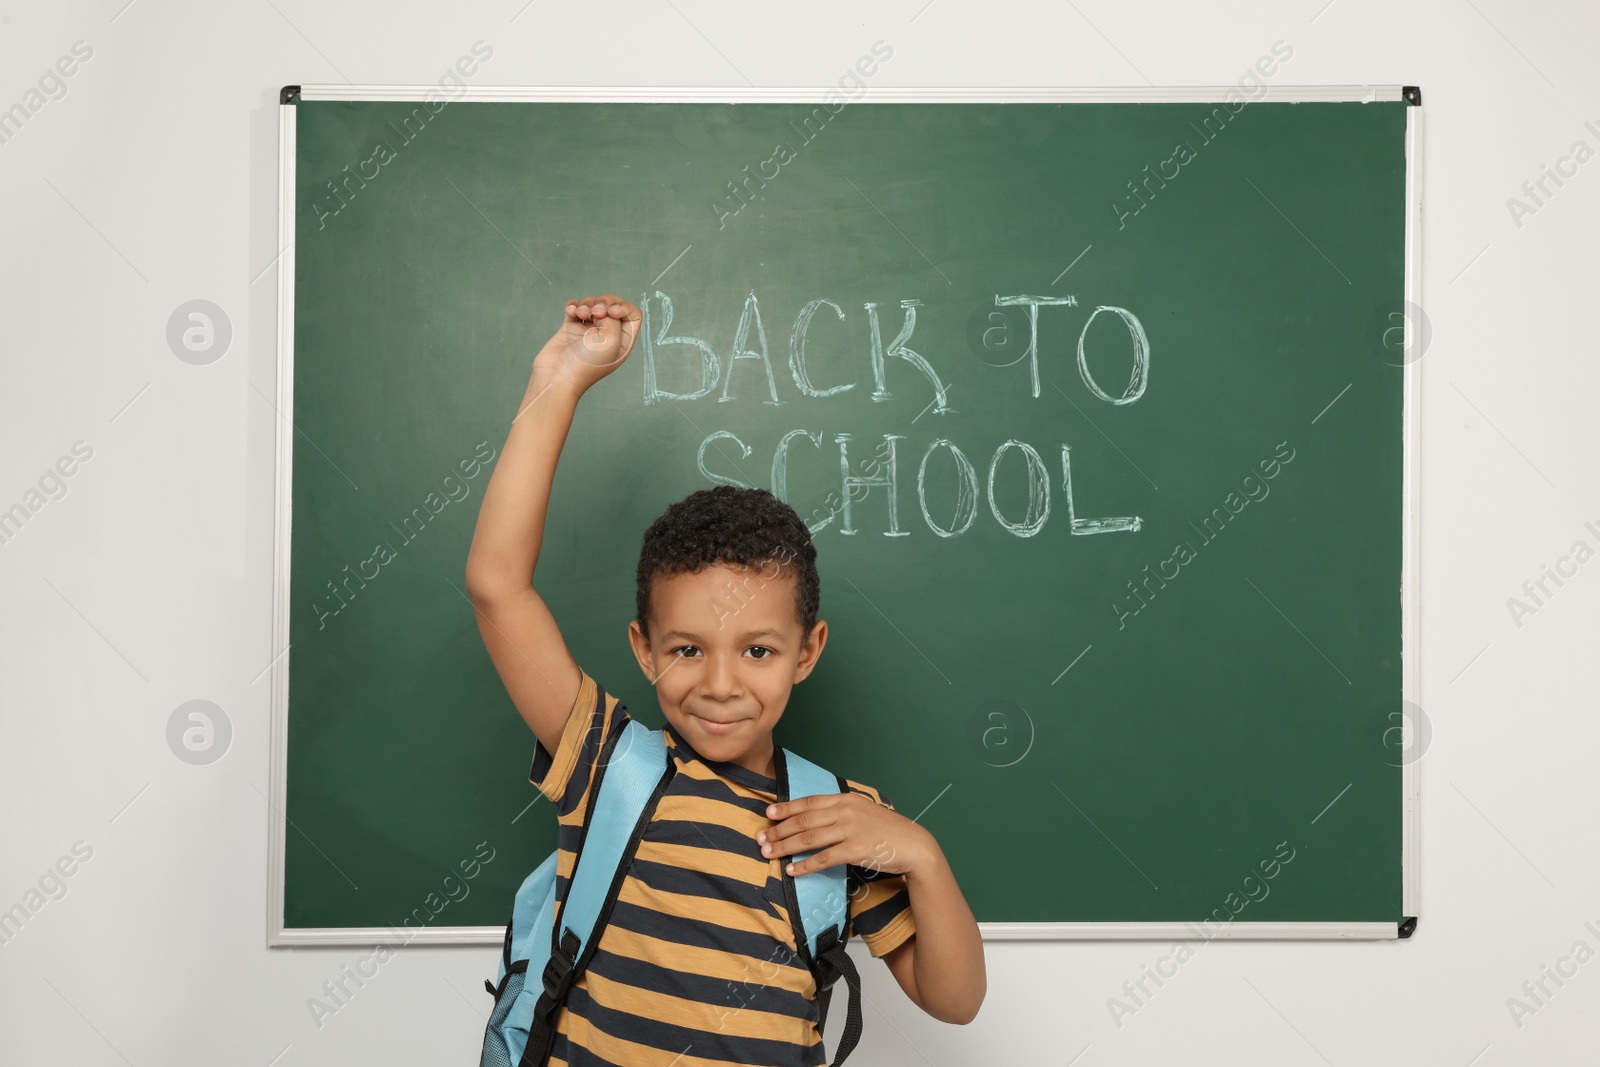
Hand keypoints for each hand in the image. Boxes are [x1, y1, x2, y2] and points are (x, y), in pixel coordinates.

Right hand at [530, 293, 642, 394]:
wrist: (557, 376)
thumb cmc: (586, 364)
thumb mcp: (611, 341)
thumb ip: (614, 319)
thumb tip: (603, 310)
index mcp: (623, 341)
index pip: (633, 315)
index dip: (624, 307)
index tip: (611, 312)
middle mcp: (607, 336)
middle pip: (612, 305)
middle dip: (604, 302)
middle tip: (596, 312)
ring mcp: (589, 332)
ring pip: (593, 305)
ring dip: (587, 304)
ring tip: (581, 314)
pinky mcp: (571, 329)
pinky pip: (576, 309)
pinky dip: (574, 306)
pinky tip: (571, 311)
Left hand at [757, 793, 932, 878]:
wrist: (914, 845)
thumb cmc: (888, 830)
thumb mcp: (864, 811)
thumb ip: (842, 812)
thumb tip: (816, 818)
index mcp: (846, 799)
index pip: (809, 801)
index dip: (787, 808)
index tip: (769, 814)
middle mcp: (845, 811)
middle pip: (804, 820)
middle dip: (779, 830)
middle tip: (761, 839)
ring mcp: (850, 830)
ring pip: (808, 838)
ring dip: (785, 847)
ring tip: (768, 854)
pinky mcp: (854, 850)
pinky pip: (822, 858)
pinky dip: (804, 865)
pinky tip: (792, 870)